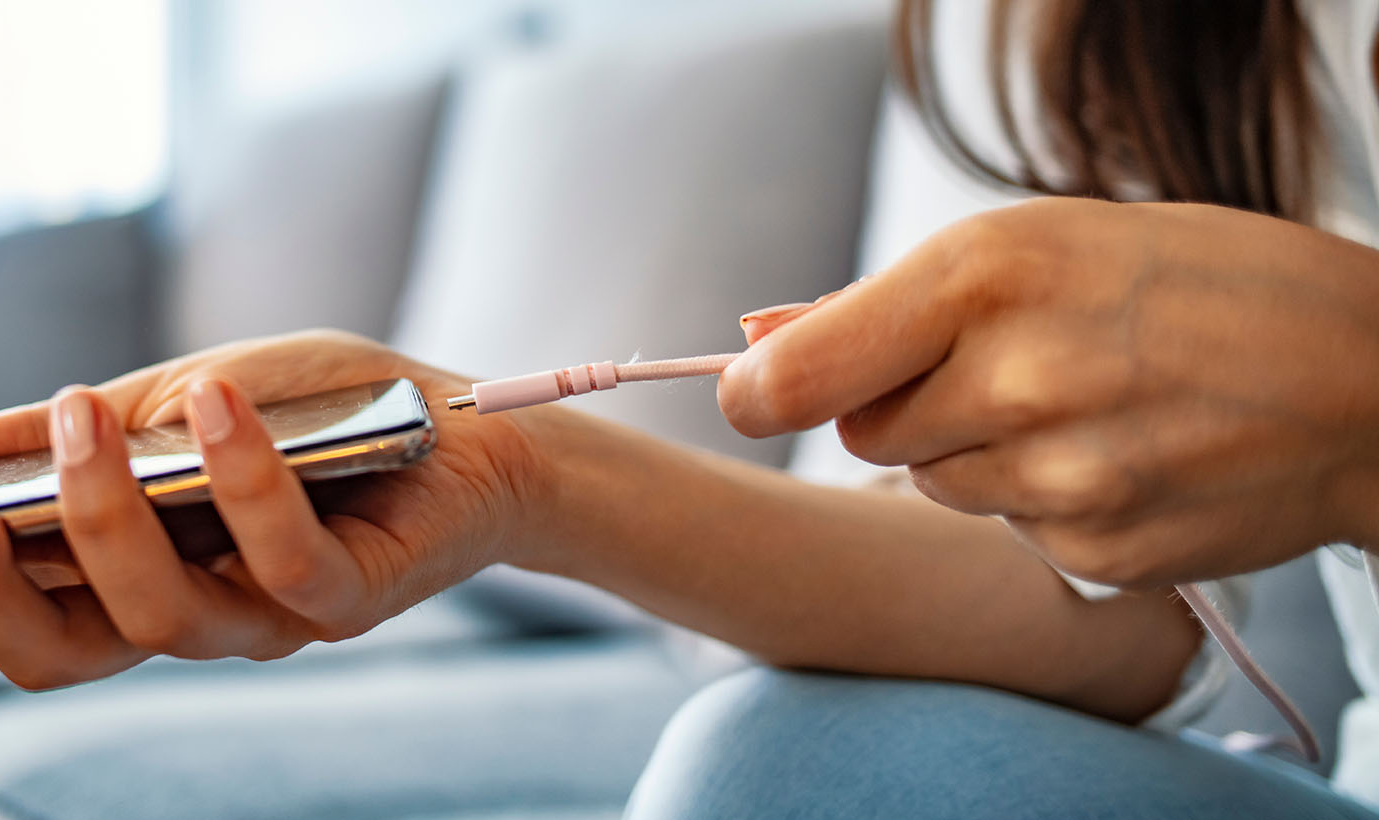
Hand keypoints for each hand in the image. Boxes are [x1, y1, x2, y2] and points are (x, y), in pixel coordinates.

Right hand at [0, 330, 544, 687]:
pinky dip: (240, 478)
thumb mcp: (160, 402)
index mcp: (108, 572)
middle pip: (44, 651)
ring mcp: (256, 621)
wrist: (462, 429)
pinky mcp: (344, 602)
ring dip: (103, 512)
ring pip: (153, 619)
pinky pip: (280, 563)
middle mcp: (172, 616)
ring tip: (80, 412)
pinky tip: (209, 400)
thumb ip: (57, 439)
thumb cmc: (307, 416)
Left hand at [720, 198, 1378, 586]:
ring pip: (936, 485)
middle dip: (904, 405)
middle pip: (863, 434)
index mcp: (987, 274)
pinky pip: (1010, 535)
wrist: (1365, 375)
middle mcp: (1017, 379)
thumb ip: (887, 303)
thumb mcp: (1042, 241)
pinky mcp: (1098, 554)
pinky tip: (1120, 456)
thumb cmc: (1188, 285)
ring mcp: (1061, 479)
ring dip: (977, 453)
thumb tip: (757, 344)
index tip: (750, 395)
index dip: (757, 393)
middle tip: (999, 367)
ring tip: (1080, 404)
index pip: (799, 376)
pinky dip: (1044, 504)